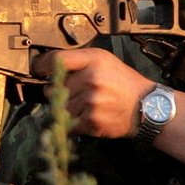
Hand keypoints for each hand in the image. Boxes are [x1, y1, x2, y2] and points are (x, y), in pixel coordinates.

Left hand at [31, 47, 151, 138]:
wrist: (147, 107)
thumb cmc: (123, 82)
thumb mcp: (104, 61)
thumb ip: (79, 61)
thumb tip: (48, 65)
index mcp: (94, 61)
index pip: (57, 60)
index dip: (41, 65)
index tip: (37, 69)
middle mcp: (92, 79)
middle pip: (53, 88)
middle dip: (57, 92)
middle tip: (72, 93)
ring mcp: (91, 102)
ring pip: (59, 108)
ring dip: (65, 109)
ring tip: (82, 106)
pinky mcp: (92, 121)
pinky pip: (68, 124)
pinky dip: (73, 123)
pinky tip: (86, 116)